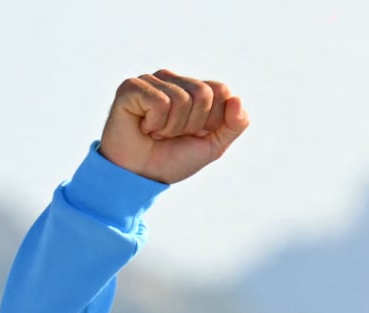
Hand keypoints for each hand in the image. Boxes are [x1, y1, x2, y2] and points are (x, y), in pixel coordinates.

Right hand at [99, 69, 247, 183]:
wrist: (142, 175)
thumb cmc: (174, 158)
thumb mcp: (213, 145)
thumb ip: (234, 125)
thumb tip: (237, 99)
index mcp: (194, 89)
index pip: (222, 91)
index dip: (214, 120)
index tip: (196, 134)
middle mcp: (173, 80)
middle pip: (203, 93)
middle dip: (193, 125)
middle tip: (173, 135)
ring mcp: (151, 80)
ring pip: (181, 98)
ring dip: (172, 128)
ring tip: (157, 133)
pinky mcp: (131, 87)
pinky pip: (160, 102)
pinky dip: (155, 124)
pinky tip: (144, 128)